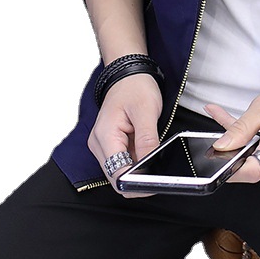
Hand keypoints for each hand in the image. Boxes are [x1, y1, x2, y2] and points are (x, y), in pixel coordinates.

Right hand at [87, 73, 162, 197]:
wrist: (128, 74)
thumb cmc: (135, 87)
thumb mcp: (147, 111)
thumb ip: (147, 140)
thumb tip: (149, 167)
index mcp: (105, 135)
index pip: (117, 174)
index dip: (136, 183)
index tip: (154, 185)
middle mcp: (99, 144)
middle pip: (117, 176)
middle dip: (138, 180)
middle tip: (161, 177)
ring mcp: (104, 145)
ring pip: (120, 171)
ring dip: (138, 171)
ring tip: (156, 164)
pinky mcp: (111, 144)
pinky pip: (124, 161)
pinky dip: (137, 163)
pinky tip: (149, 156)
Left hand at [204, 71, 259, 182]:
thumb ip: (241, 129)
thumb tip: (222, 146)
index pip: (249, 172)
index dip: (228, 169)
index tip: (214, 158)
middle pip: (249, 163)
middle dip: (231, 145)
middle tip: (217, 123)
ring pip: (256, 156)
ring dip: (242, 140)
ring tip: (228, 117)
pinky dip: (254, 139)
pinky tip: (246, 124)